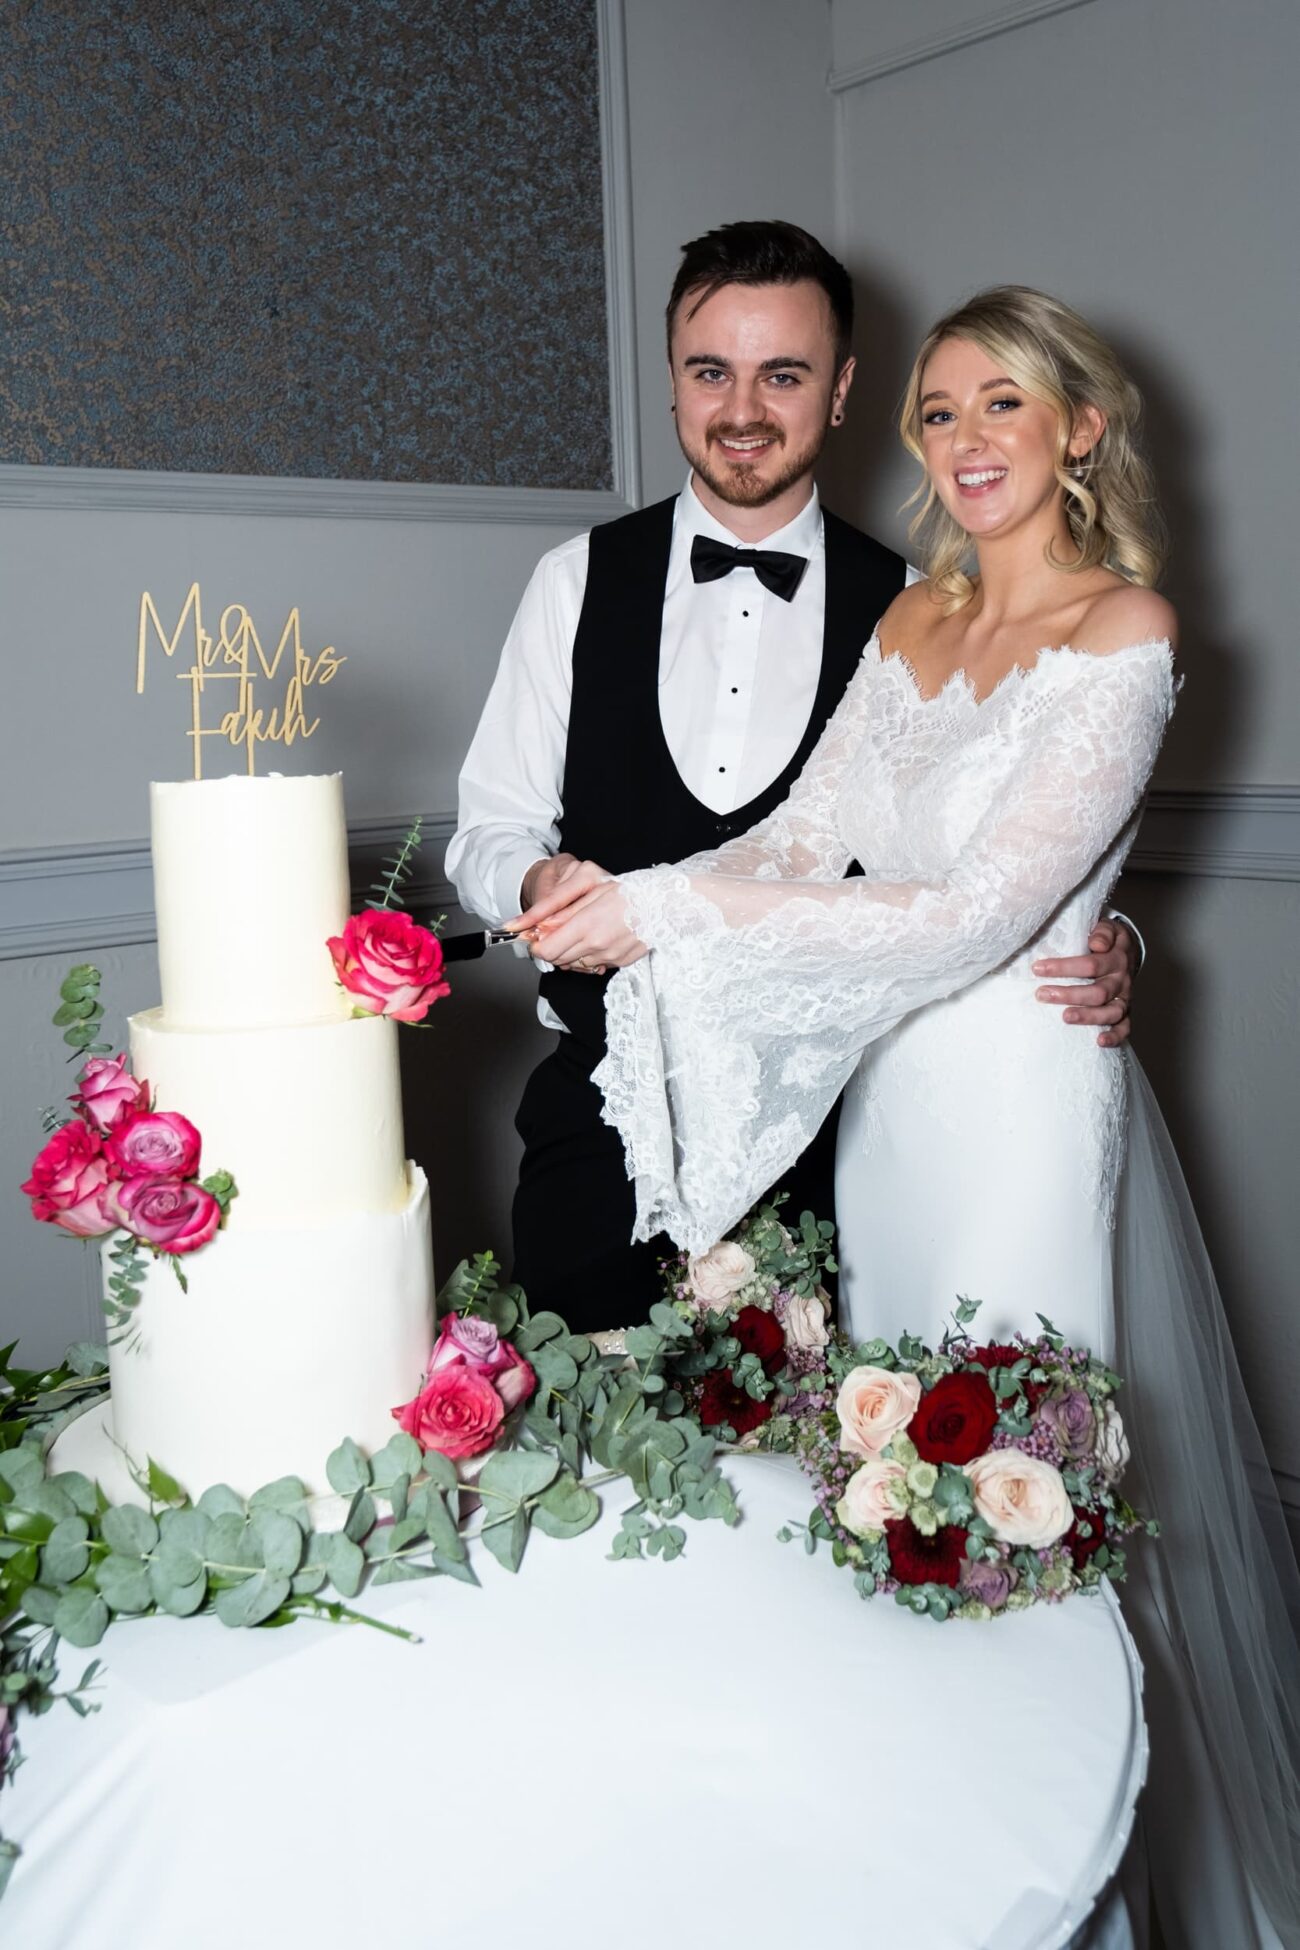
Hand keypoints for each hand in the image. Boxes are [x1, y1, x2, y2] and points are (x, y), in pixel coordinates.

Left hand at [508, 861, 647, 972]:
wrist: (663, 904)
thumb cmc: (630, 892)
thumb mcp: (592, 892)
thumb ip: (564, 912)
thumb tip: (540, 926)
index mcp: (587, 924)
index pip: (548, 949)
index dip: (537, 946)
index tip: (535, 938)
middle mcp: (597, 945)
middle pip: (558, 959)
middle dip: (551, 948)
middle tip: (553, 933)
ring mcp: (609, 956)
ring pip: (575, 963)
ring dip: (570, 952)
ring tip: (579, 932)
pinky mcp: (619, 962)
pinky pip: (594, 964)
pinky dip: (589, 955)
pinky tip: (597, 938)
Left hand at [1033, 918, 1135, 1048]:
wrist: (1128, 952)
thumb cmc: (1107, 941)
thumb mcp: (1108, 928)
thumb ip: (1102, 931)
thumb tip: (1096, 943)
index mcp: (1116, 958)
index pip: (1091, 965)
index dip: (1064, 967)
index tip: (1037, 969)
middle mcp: (1121, 980)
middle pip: (1098, 991)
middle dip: (1069, 994)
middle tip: (1041, 994)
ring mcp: (1124, 998)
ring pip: (1111, 1012)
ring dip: (1088, 1016)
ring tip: (1064, 1017)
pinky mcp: (1126, 1012)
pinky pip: (1124, 1027)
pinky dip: (1115, 1036)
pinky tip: (1099, 1041)